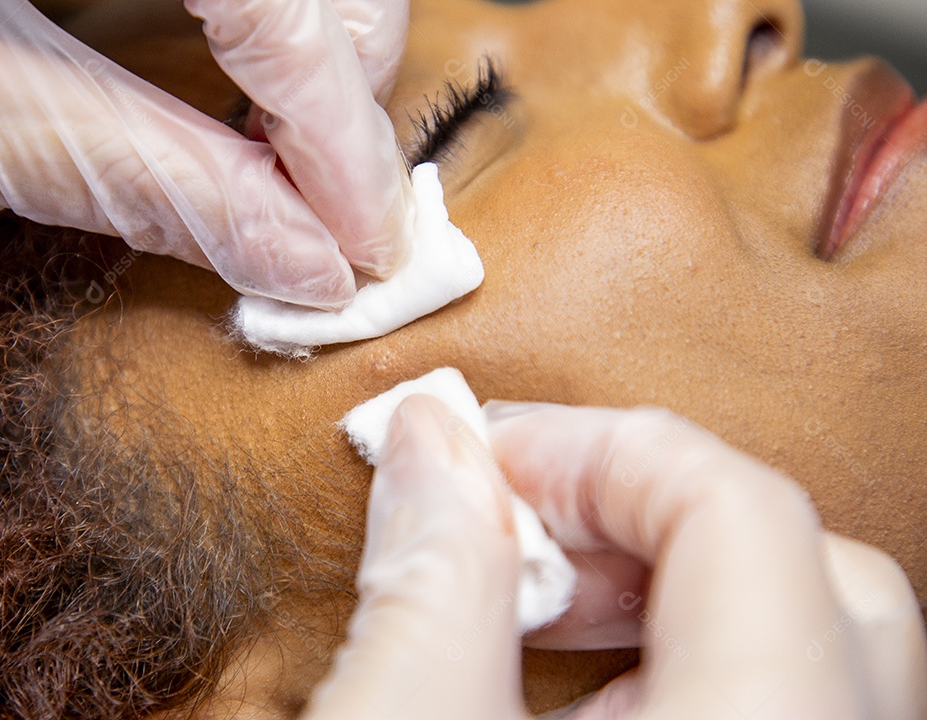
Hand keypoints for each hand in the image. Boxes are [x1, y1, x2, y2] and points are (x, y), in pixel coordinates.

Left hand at [0, 0, 410, 308]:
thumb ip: (130, 174)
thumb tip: (291, 260)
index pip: (284, 3)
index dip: (343, 137)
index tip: (366, 246)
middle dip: (346, 101)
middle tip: (324, 221)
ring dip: (321, 64)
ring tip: (287, 167)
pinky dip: (272, 30)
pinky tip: (243, 93)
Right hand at [304, 396, 926, 718]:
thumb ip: (424, 591)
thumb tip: (430, 444)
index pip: (746, 517)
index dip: (601, 453)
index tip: (486, 460)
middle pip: (815, 568)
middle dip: (650, 511)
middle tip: (524, 523)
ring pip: (805, 638)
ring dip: (664, 582)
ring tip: (536, 598)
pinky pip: (778, 699)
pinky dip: (677, 657)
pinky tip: (573, 681)